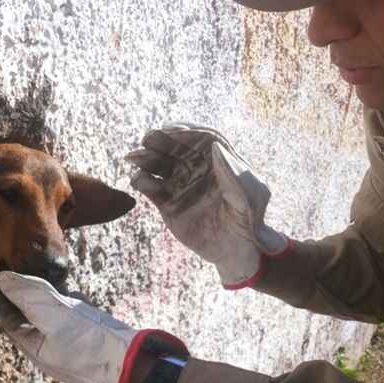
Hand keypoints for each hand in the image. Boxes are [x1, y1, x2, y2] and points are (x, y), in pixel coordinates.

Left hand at [0, 271, 187, 382]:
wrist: (130, 360)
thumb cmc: (88, 347)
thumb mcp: (52, 318)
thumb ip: (27, 297)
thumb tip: (2, 278)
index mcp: (31, 343)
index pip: (5, 315)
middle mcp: (45, 338)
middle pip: (23, 310)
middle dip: (16, 289)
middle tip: (11, 263)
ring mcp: (65, 332)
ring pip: (45, 307)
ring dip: (38, 288)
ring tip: (32, 268)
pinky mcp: (84, 326)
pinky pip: (66, 307)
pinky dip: (61, 293)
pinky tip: (61, 282)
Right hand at [125, 123, 290, 288]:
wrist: (235, 252)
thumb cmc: (249, 223)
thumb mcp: (249, 198)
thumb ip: (233, 173)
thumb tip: (215, 146)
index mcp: (220, 160)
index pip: (201, 138)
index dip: (186, 131)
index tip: (172, 130)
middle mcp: (198, 168)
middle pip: (176, 147)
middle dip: (161, 140)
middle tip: (147, 139)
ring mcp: (180, 184)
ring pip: (159, 164)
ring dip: (146, 158)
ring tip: (134, 157)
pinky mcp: (167, 203)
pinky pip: (150, 187)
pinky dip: (142, 181)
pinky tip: (138, 180)